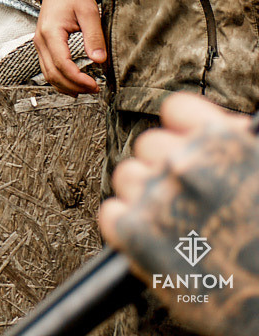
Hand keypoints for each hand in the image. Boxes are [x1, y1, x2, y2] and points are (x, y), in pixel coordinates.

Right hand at [35, 0, 107, 94]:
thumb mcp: (89, 12)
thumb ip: (94, 36)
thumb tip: (99, 60)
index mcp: (51, 32)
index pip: (62, 64)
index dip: (78, 79)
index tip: (95, 85)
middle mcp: (40, 40)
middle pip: (53, 74)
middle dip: (74, 86)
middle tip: (95, 90)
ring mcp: (39, 43)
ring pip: (47, 74)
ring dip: (66, 86)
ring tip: (86, 89)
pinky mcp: (43, 45)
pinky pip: (47, 68)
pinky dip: (59, 79)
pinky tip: (73, 83)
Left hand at [100, 93, 258, 335]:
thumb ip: (236, 145)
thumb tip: (219, 129)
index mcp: (221, 140)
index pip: (176, 109)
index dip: (184, 129)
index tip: (189, 145)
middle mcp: (183, 161)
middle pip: (148, 145)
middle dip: (164, 165)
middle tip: (187, 195)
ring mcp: (156, 195)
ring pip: (127, 176)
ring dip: (145, 194)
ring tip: (175, 221)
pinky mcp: (133, 233)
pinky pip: (112, 213)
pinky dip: (128, 226)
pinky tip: (155, 239)